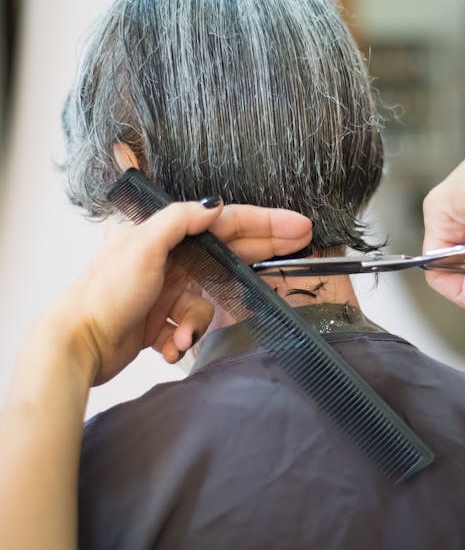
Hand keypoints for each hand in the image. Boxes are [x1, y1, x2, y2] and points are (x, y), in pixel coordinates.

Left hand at [51, 201, 312, 384]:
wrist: (79, 345)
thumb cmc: (103, 294)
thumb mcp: (142, 245)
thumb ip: (180, 220)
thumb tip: (214, 204)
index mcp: (162, 232)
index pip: (224, 221)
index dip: (264, 221)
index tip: (297, 225)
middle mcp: (167, 258)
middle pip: (227, 253)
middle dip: (261, 254)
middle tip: (300, 248)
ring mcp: (166, 290)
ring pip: (209, 301)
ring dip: (198, 320)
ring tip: (181, 332)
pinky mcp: (162, 321)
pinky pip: (191, 326)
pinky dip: (183, 338)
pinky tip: (167, 345)